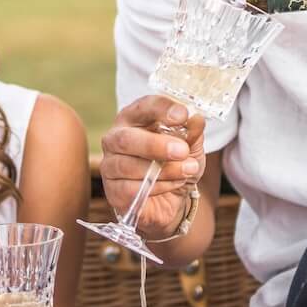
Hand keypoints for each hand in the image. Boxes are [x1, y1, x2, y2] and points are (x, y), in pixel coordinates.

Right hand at [100, 94, 205, 238]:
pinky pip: (131, 189)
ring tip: (188, 170)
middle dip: (155, 145)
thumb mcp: (190, 146)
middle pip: (125, 139)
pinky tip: (174, 184)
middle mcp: (115, 139)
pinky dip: (158, 187)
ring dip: (164, 169)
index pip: (142, 107)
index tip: (183, 114)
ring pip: (128, 166)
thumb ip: (192, 132)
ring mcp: (110, 166)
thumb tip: (196, 118)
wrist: (171, 199)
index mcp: (133, 119)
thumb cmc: (175, 163)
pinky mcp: (113, 191)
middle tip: (182, 150)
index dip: (162, 109)